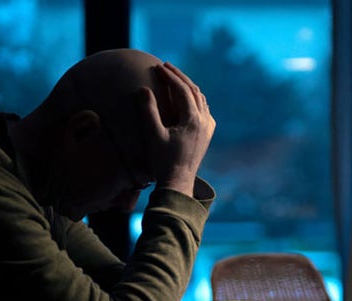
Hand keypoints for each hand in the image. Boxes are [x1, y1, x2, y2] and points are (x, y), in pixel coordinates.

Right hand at [139, 62, 215, 196]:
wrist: (178, 182)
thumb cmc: (163, 161)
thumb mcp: (153, 135)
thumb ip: (148, 111)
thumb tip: (143, 89)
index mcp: (192, 119)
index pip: (181, 89)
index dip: (169, 76)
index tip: (157, 66)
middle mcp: (204, 121)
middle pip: (193, 90)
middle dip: (179, 77)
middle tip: (165, 66)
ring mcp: (207, 128)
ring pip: (201, 99)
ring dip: (188, 86)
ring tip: (175, 78)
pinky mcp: (207, 135)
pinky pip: (204, 110)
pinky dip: (195, 99)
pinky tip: (189, 99)